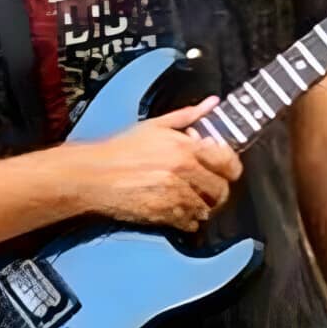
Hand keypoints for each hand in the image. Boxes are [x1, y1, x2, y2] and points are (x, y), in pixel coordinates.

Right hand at [91, 96, 242, 231]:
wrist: (94, 175)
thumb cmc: (122, 149)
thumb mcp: (156, 125)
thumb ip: (189, 115)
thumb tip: (212, 103)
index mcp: (185, 149)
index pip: (228, 163)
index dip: (232, 167)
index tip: (227, 169)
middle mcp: (184, 173)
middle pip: (221, 190)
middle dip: (217, 189)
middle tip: (208, 186)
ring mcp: (174, 197)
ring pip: (207, 209)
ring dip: (202, 205)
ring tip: (190, 197)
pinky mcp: (163, 216)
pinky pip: (190, 223)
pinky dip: (188, 219)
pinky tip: (177, 207)